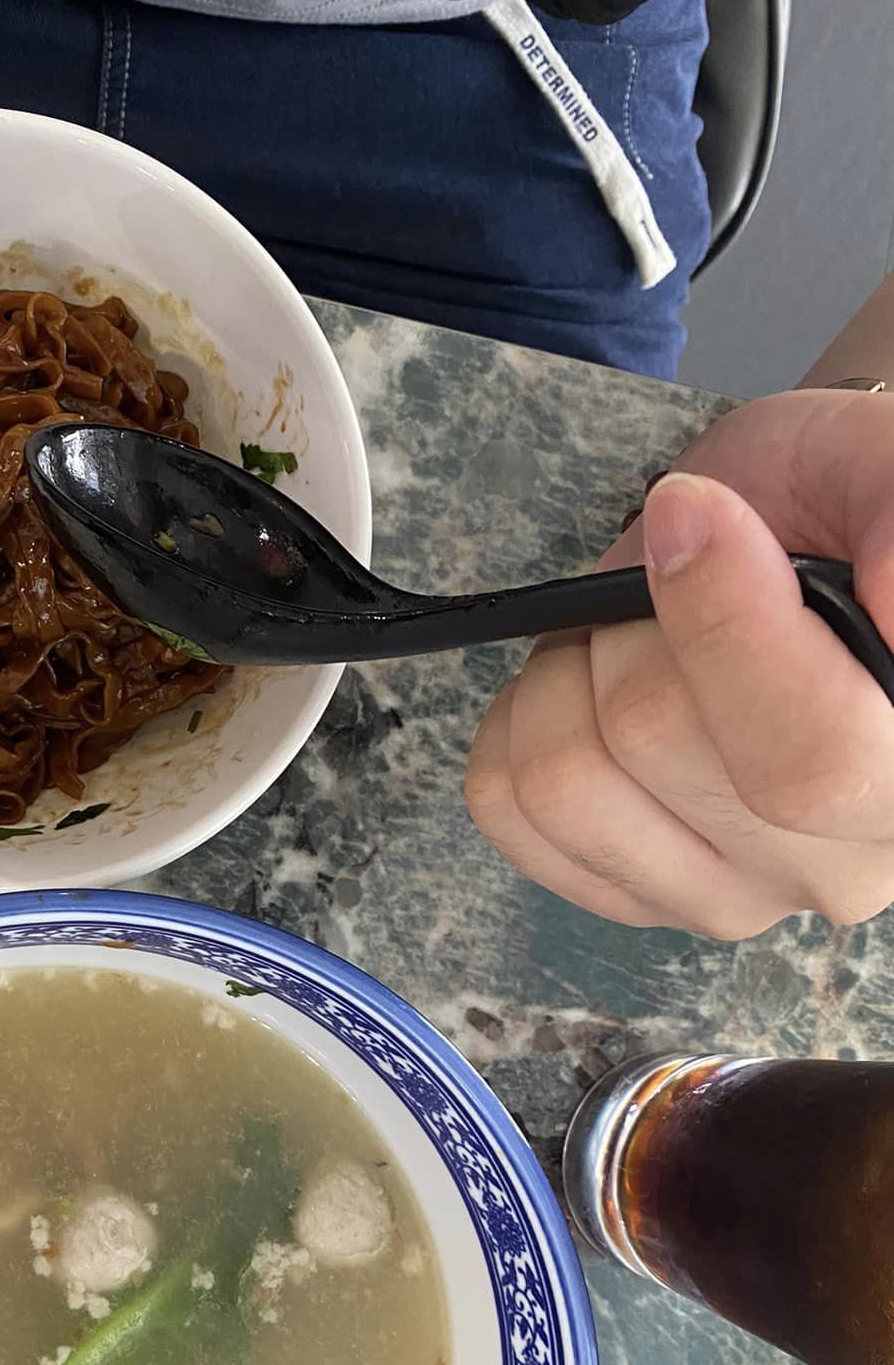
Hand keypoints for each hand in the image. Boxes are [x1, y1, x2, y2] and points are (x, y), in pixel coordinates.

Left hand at [464, 389, 893, 936]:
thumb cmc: (848, 517)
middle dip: (636, 622)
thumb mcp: (882, 467)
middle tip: (679, 575)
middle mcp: (839, 866)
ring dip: (564, 673)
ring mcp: (729, 897)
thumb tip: (885, 600)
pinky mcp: (632, 898)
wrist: (790, 561)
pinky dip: (514, 723)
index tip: (693, 511)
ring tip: (625, 634)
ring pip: (565, 784)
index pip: (813, 759)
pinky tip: (579, 689)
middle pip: (656, 742)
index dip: (725, 628)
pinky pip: (508, 811)